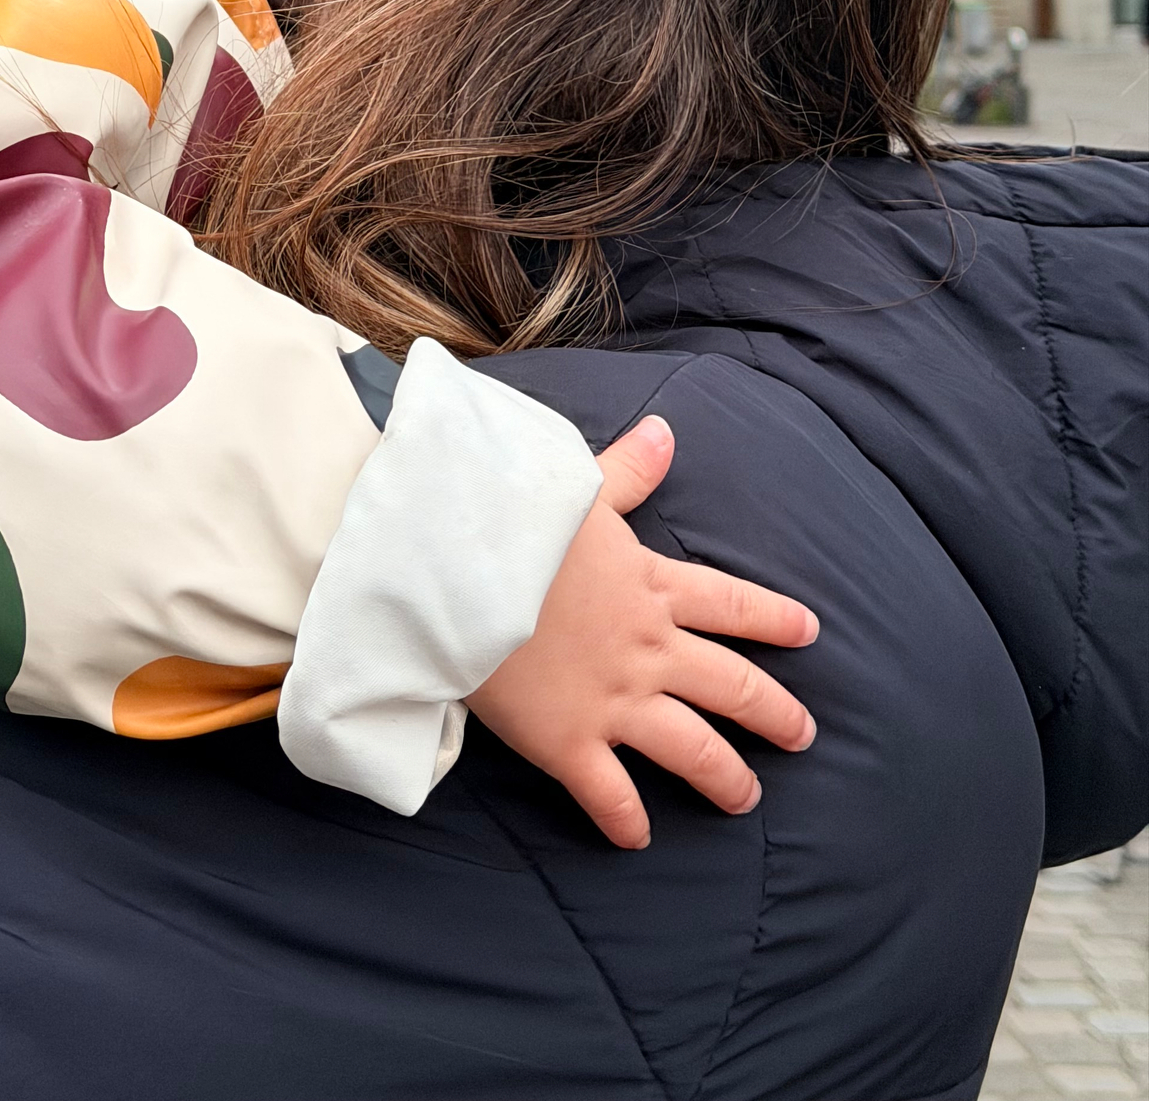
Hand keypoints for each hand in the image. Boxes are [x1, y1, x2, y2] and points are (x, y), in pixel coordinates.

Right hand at [467, 415, 817, 849]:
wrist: (459, 571)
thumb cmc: (514, 523)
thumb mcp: (579, 489)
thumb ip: (628, 469)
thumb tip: (664, 430)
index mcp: (652, 586)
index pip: (731, 604)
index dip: (773, 618)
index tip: (810, 632)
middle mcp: (648, 649)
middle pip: (732, 686)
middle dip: (774, 714)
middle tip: (803, 736)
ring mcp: (614, 700)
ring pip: (692, 749)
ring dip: (724, 778)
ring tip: (747, 799)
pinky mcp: (569, 741)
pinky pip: (610, 793)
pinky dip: (626, 820)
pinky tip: (638, 839)